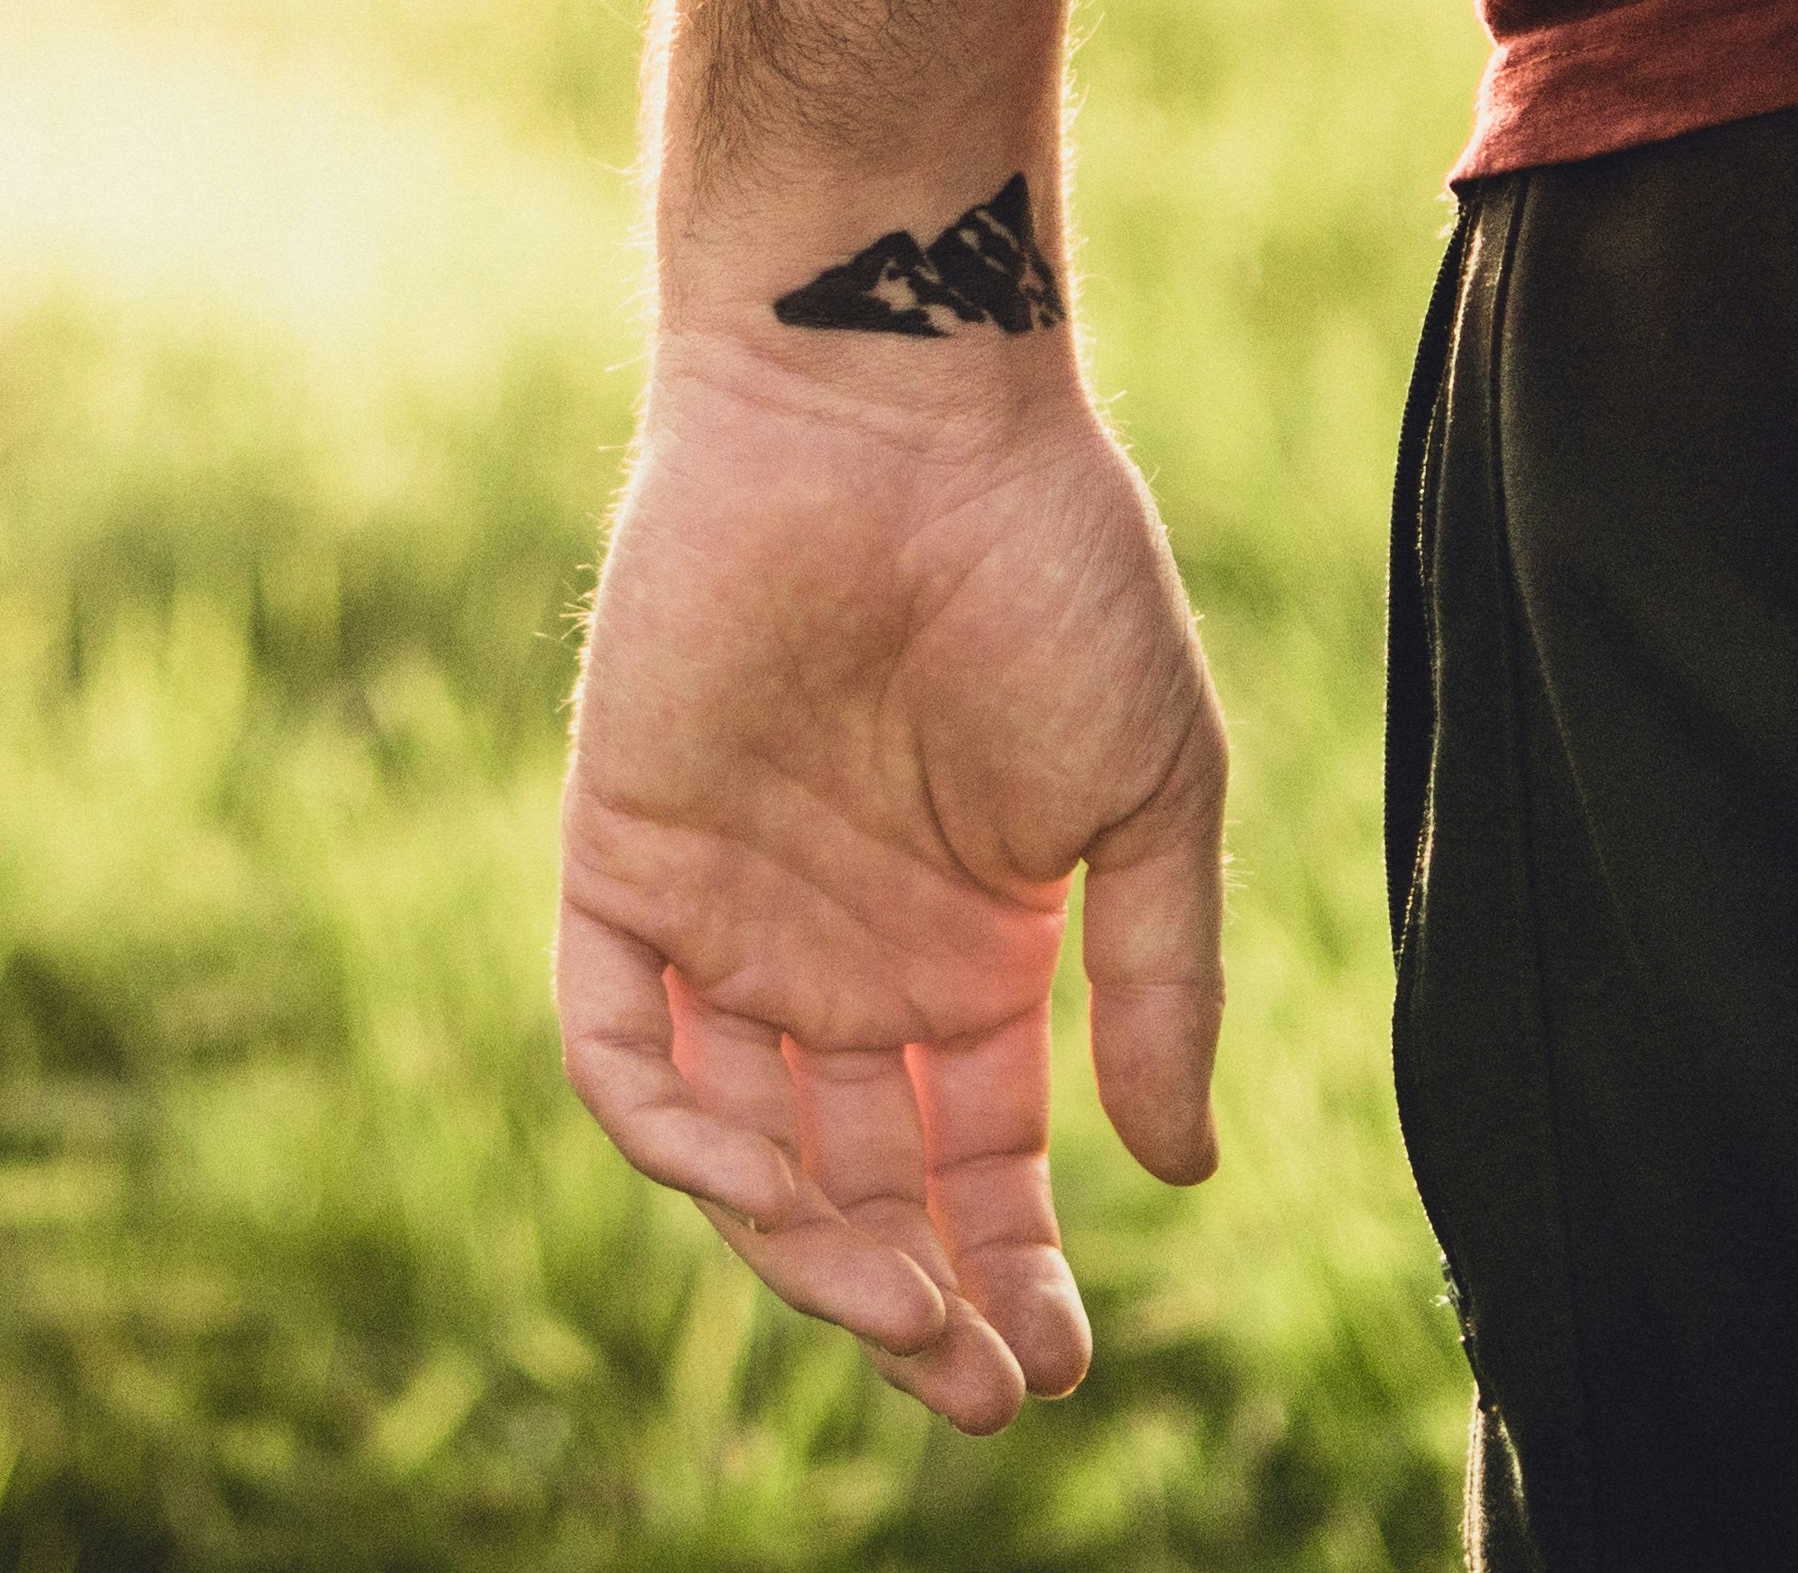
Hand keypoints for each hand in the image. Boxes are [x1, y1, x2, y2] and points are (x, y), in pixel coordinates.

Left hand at [556, 317, 1227, 1430]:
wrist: (896, 414)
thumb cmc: (1046, 572)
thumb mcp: (1149, 800)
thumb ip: (1160, 986)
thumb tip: (1181, 1175)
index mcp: (969, 949)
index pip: (977, 1163)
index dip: (1009, 1271)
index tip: (1054, 1367)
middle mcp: (840, 953)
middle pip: (856, 1182)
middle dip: (909, 1298)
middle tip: (975, 1383)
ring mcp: (726, 912)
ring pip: (737, 1146)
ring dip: (804, 1250)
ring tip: (899, 1311)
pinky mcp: (623, 857)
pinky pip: (616, 1044)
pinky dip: (676, 1138)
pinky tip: (764, 1186)